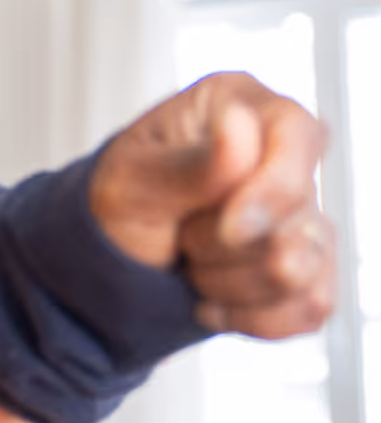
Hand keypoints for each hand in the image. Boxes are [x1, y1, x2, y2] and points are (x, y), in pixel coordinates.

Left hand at [91, 71, 334, 338]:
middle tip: (179, 233)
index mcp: (241, 105)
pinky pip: (308, 308)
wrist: (110, 260)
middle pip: (298, 221)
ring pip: (301, 272)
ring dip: (228, 282)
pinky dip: (251, 317)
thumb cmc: (115, 204)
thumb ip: (190, 165)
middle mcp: (284, 152)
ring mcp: (304, 211)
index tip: (229, 230)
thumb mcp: (130, 183)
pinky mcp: (312, 265)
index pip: (299, 136)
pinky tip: (211, 300)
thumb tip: (241, 124)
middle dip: (221, 246)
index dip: (273, 191)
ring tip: (191, 259)